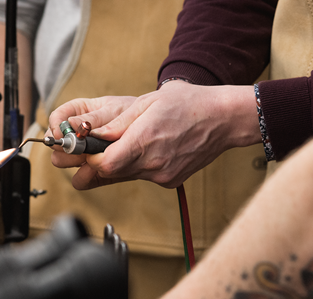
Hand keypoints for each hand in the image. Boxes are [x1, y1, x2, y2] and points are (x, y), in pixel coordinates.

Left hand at [49, 80, 259, 189]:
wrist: (223, 119)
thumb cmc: (188, 104)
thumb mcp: (148, 102)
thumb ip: (118, 123)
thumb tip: (93, 135)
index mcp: (145, 140)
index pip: (104, 165)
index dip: (92, 158)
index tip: (90, 147)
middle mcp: (153, 163)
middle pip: (112, 172)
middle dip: (102, 160)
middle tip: (104, 144)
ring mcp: (163, 175)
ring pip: (127, 175)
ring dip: (121, 162)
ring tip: (133, 140)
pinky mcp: (170, 181)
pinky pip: (143, 176)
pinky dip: (139, 165)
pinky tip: (151, 148)